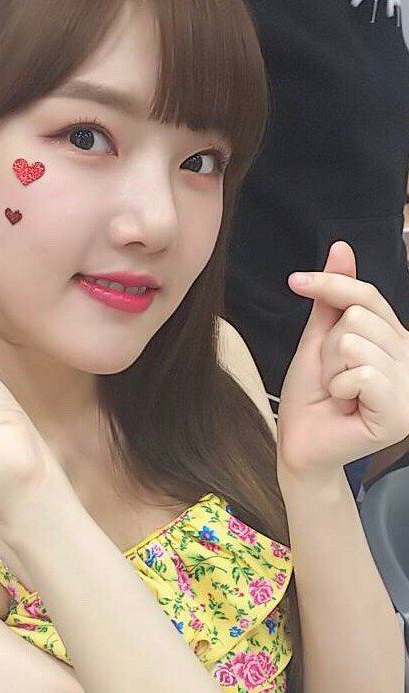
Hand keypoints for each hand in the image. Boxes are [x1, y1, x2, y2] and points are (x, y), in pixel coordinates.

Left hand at [277, 240, 408, 479]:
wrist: (299, 443)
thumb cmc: (310, 396)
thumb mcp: (318, 340)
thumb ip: (333, 298)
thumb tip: (341, 248)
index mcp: (394, 339)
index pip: (367, 295)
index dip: (330, 285)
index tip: (295, 281)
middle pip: (358, 318)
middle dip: (328, 350)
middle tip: (331, 379)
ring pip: (356, 344)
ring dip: (331, 371)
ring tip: (338, 394)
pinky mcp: (400, 413)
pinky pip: (362, 374)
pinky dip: (340, 388)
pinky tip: (345, 407)